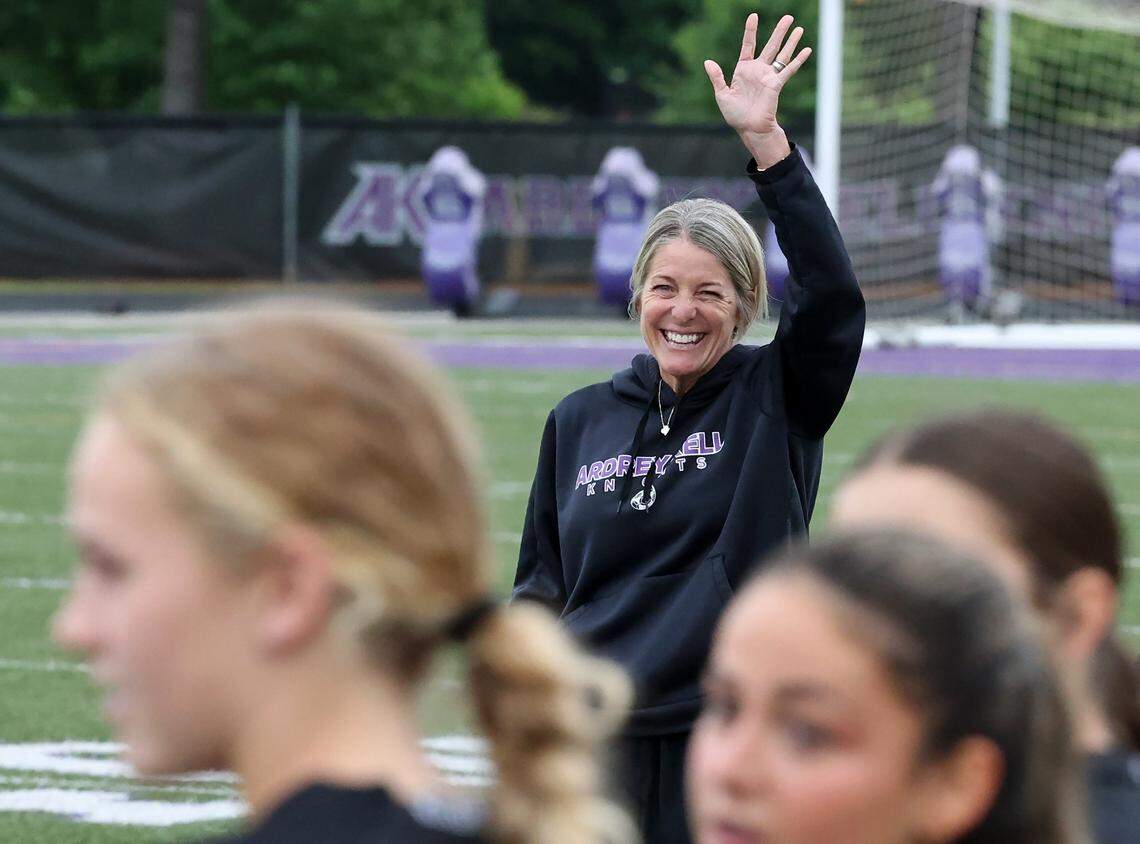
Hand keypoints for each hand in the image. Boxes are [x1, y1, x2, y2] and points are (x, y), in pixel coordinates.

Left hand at [704, 13, 811, 168]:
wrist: (749, 128)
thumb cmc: (735, 114)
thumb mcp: (722, 95)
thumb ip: (717, 77)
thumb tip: (708, 62)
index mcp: (744, 69)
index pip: (748, 45)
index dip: (751, 31)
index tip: (754, 16)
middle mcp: (758, 70)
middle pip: (771, 46)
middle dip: (779, 31)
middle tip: (788, 17)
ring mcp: (768, 76)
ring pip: (782, 55)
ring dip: (791, 42)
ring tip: (799, 28)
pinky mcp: (776, 84)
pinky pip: (788, 70)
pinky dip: (798, 60)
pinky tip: (807, 50)